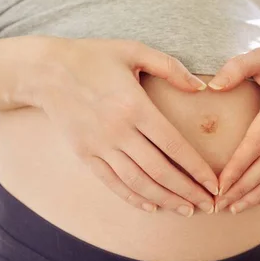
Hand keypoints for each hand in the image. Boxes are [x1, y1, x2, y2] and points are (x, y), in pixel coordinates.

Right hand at [30, 38, 218, 215]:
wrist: (45, 70)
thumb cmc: (93, 56)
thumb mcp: (134, 50)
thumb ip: (170, 67)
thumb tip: (200, 88)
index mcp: (135, 106)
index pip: (174, 146)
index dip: (197, 168)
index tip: (214, 183)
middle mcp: (118, 131)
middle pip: (160, 171)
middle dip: (188, 191)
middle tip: (209, 205)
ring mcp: (99, 146)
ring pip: (138, 182)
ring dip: (165, 199)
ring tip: (187, 210)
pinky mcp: (84, 154)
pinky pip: (112, 182)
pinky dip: (133, 198)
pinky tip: (152, 206)